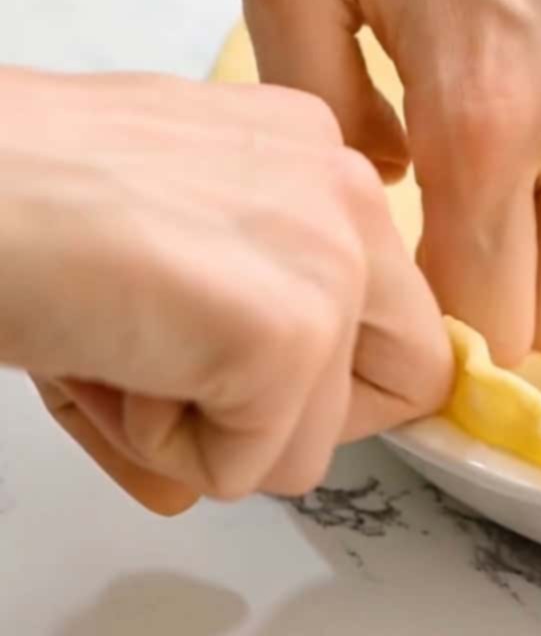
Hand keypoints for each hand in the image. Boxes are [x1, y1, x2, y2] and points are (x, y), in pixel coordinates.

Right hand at [0, 69, 451, 512]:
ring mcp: (331, 262)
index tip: (244, 376)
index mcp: (318, 159)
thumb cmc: (21, 192)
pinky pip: (253, 466)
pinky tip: (110, 364)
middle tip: (195, 381)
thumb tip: (204, 477)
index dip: (328, 375)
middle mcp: (347, 193)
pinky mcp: (291, 332)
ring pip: (317, 441)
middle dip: (300, 413)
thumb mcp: (152, 252)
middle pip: (407, 373)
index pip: (399, 311)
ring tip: (120, 349)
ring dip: (204, 431)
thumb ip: (221, 350)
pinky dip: (162, 447)